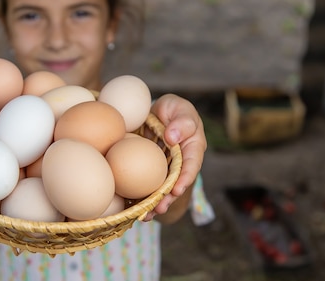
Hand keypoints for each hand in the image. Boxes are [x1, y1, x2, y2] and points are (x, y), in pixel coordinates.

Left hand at [144, 94, 206, 221]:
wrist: (155, 113)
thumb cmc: (172, 109)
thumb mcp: (179, 108)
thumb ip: (181, 121)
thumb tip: (172, 137)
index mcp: (192, 148)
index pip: (191, 164)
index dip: (185, 178)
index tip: (177, 189)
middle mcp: (181, 163)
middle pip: (176, 183)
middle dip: (169, 198)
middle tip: (160, 207)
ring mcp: (166, 170)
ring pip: (162, 190)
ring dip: (154, 204)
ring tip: (146, 216)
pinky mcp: (150, 174)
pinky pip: (146, 187)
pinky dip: (140, 199)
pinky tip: (131, 210)